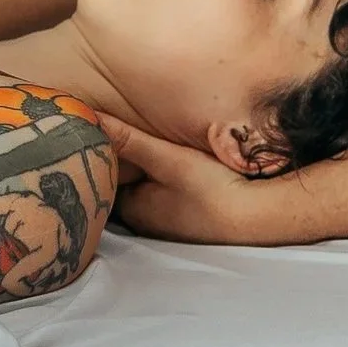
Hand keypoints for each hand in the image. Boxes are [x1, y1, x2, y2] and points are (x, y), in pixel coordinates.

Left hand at [92, 116, 312, 246]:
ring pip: (151, 193)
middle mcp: (147, 222)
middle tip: (128, 137)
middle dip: (128, 166)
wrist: (258, 218)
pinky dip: (171, 186)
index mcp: (134, 208)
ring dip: (152, 176)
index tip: (103, 136)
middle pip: (128, 186)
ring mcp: (170, 226)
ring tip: (155, 148)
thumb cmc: (210, 189)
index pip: (107, 179)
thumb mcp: (166, 158)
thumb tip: (89, 120)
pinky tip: (184, 172)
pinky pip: (171, 200)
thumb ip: (129, 140)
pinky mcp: (192, 224)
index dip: (106, 156)